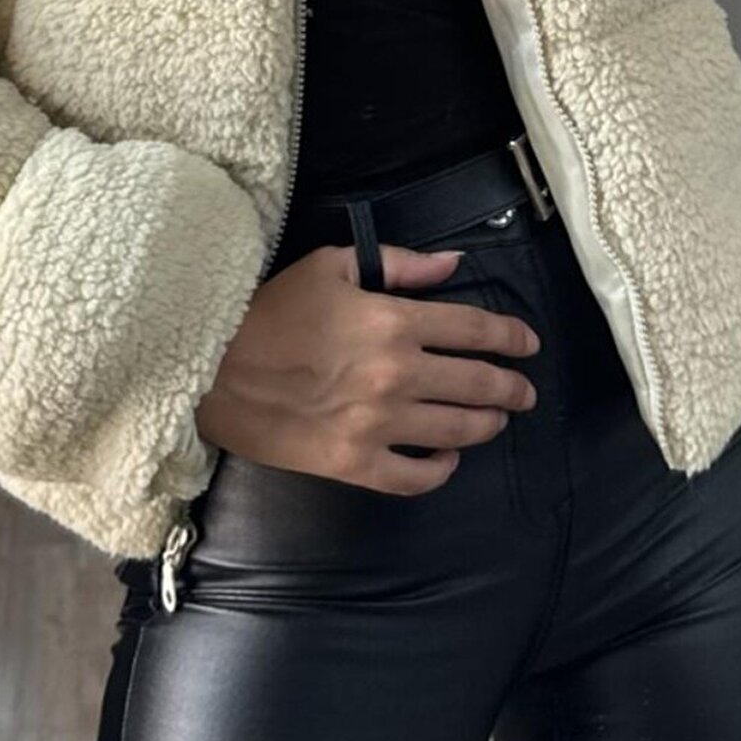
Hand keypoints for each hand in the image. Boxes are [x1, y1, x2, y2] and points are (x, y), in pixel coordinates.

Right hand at [194, 243, 540, 495]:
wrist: (212, 368)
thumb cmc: (270, 311)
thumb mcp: (332, 266)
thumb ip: (400, 263)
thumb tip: (454, 265)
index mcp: (393, 320)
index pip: (475, 329)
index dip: (511, 337)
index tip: (528, 345)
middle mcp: (396, 374)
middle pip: (477, 383)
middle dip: (511, 387)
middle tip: (524, 391)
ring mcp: (378, 424)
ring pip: (457, 430)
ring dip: (486, 424)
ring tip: (495, 420)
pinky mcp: (354, 463)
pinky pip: (415, 476)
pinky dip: (441, 469)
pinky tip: (448, 458)